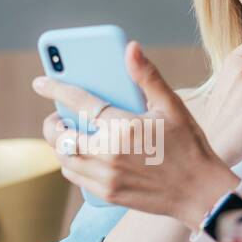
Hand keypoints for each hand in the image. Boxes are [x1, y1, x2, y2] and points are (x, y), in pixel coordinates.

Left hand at [32, 42, 239, 230]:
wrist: (201, 193)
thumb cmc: (190, 146)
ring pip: (64, 158)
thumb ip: (147, 76)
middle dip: (53, 123)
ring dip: (61, 145)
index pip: (80, 103)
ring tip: (70, 133)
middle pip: (62, 136)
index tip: (40, 83)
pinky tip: (82, 154)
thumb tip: (130, 47)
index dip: (56, 89)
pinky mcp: (107, 194)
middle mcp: (109, 154)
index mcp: (124, 127)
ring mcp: (106, 177)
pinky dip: (71, 163)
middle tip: (58, 116)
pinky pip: (75, 177)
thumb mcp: (172, 106)